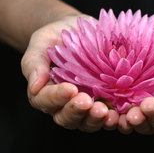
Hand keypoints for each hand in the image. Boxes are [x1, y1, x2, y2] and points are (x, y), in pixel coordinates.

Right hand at [21, 15, 119, 131]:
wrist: (81, 30)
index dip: (56, 97)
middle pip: (65, 118)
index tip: (69, 89)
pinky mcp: (105, 104)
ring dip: (94, 119)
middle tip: (87, 102)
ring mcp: (85, 107)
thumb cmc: (58, 35)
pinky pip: (107, 118)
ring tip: (104, 111)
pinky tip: (119, 114)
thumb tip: (34, 85)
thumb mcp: (42, 41)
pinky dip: (113, 120)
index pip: (45, 101)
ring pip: (86, 122)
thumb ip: (34, 61)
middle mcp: (64, 104)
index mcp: (44, 91)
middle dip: (76, 111)